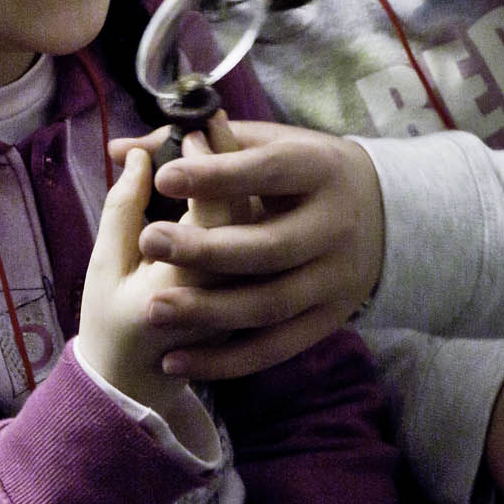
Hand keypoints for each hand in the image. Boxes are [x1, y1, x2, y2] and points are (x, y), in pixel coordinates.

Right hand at [79, 116, 254, 416]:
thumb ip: (122, 208)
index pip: (212, 211)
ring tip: (216, 145)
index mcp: (186, 288)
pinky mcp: (253, 293)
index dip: (203, 163)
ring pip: (257, 224)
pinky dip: (242, 205)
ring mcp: (246, 296)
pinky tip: (226, 178)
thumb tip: (137, 153)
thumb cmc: (110, 321)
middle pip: (243, 211)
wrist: (136, 385)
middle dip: (223, 162)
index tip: (188, 128)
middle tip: (203, 128)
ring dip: (237, 180)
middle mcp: (227, 293)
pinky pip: (257, 239)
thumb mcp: (104, 266)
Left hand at [111, 121, 384, 381]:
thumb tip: (119, 148)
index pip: (265, 172)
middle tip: (148, 241)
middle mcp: (333, 224)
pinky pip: (275, 348)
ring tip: (152, 309)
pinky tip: (177, 359)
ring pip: (269, 303)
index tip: (163, 178)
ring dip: (209, 311)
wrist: (385, 215)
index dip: (216, 176)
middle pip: (268, 246)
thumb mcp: (265, 142)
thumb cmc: (302, 169)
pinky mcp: (328, 320)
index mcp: (317, 168)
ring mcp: (334, 278)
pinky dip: (226, 360)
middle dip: (206, 249)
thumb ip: (195, 144)